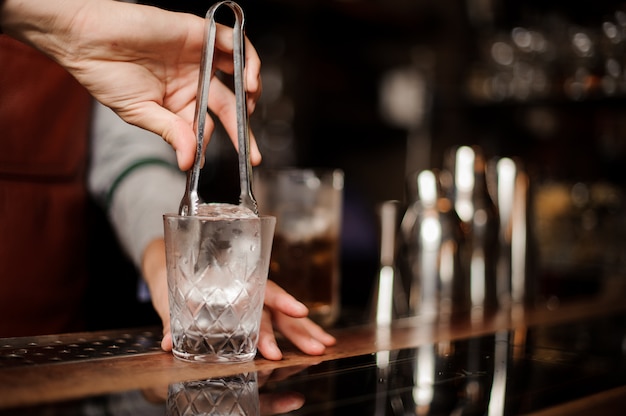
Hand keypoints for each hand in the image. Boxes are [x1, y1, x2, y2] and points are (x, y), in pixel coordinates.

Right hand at [0, 0, 261, 170]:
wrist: (86, 37)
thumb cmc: (105, 74)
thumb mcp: (140, 113)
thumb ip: (170, 132)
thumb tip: (188, 161)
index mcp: (177, 103)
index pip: (206, 126)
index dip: (216, 143)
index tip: (221, 160)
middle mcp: (191, 81)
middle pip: (228, 107)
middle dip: (243, 131)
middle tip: (253, 154)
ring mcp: (197, 58)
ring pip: (236, 75)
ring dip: (250, 93)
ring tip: (250, 109)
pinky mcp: (199, 34)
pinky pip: (232, 45)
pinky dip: (247, 61)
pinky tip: (248, 81)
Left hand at [141, 239, 336, 357]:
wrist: (173, 268)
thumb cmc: (174, 281)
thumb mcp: (170, 298)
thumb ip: (172, 321)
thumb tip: (170, 342)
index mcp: (233, 282)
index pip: (261, 292)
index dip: (281, 301)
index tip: (298, 312)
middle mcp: (248, 291)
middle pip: (277, 310)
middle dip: (298, 330)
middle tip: (314, 348)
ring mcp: (253, 303)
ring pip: (283, 317)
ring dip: (304, 332)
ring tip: (324, 346)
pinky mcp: (253, 314)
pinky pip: (278, 323)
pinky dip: (297, 332)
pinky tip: (316, 339)